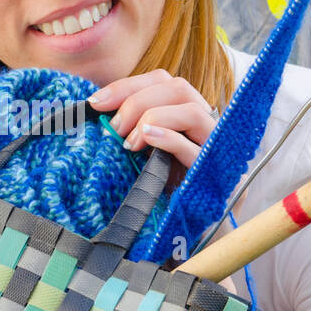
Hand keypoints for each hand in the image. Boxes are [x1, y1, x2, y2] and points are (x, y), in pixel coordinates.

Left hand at [89, 68, 221, 191]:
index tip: (95, 102)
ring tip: (129, 143)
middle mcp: (206, 124)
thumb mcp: (146, 154)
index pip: (162, 81)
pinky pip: (196, 148)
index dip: (127, 85)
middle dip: (137, 101)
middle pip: (178, 88)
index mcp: (187, 115)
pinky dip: (168, 138)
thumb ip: (132, 131)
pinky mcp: (215, 174)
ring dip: (153, 118)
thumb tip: (98, 112)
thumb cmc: (166, 190)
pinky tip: (147, 141)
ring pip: (192, 111)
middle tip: (113, 127)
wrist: (192, 230)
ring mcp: (215, 148)